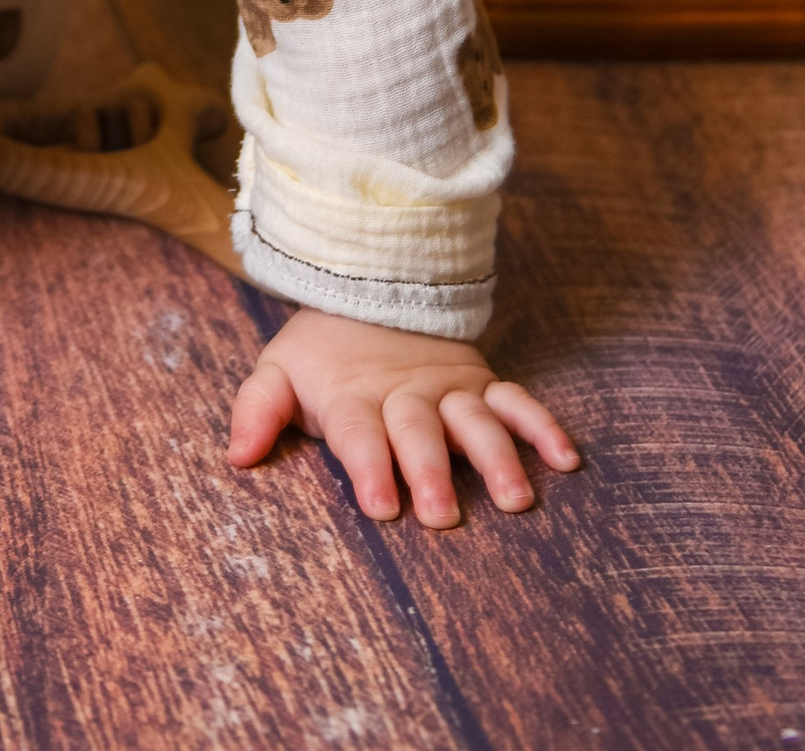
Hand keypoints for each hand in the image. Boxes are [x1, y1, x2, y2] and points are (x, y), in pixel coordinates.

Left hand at [229, 308, 576, 526]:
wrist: (370, 289)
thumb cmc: (323, 354)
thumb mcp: (280, 371)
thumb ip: (257, 409)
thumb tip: (236, 456)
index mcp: (354, 396)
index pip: (360, 434)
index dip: (370, 467)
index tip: (382, 506)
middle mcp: (406, 394)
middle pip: (420, 431)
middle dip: (431, 471)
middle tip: (442, 515)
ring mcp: (449, 388)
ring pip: (476, 419)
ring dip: (496, 457)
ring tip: (515, 498)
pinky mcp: (482, 383)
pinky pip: (518, 401)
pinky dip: (543, 426)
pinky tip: (567, 460)